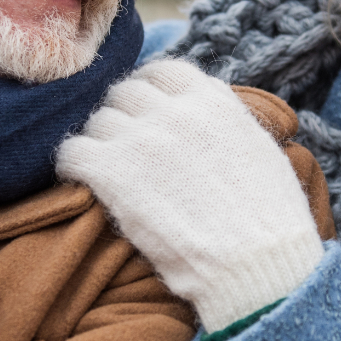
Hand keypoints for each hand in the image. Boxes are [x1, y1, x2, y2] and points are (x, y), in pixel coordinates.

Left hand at [57, 59, 322, 331]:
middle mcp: (175, 112)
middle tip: (123, 148)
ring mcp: (142, 141)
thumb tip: (205, 105)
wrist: (256, 268)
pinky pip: (71, 152)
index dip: (149, 93)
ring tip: (104, 170)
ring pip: (96, 121)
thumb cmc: (269, 223)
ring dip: (98, 143)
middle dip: (122, 117)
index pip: (162, 72)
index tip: (145, 115)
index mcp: (214, 102)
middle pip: (124, 93)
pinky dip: (71, 165)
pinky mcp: (113, 175)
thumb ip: (226, 120)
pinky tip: (80, 181)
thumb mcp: (260, 151)